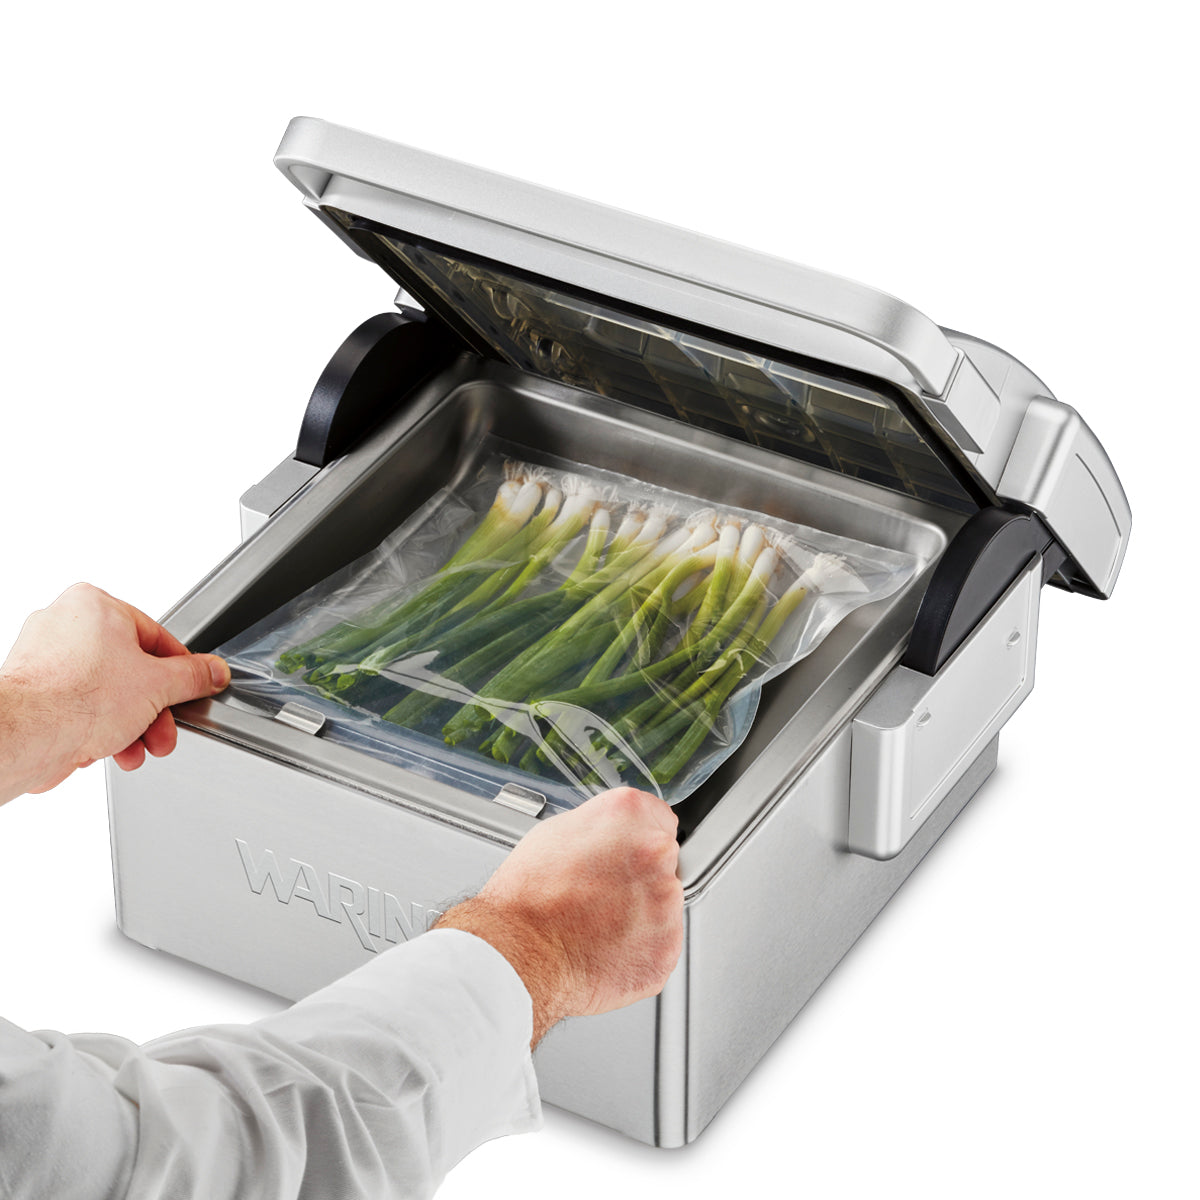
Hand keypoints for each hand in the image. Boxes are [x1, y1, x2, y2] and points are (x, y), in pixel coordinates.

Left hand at [0, 583, 229, 800]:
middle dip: (152, 710)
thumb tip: (213, 672)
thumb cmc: (76, 698)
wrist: (25, 734)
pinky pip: (78, 707)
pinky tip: (110, 749)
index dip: (179, 671)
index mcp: (95, 605)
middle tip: (163, 731)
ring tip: (137, 748)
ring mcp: (44, 658)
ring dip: (130, 726)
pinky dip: (98, 728)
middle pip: (130, 670)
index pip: (155, 637)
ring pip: (105, 693)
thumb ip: (193, 677)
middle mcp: (65, 624)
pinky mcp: (32, 691)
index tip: (192, 688)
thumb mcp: (159, 685)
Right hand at [435, 787, 683, 1044]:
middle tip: (601, 891)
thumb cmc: (527, 899)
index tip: (623, 853)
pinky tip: (607, 944)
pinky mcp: (665, 949)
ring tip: (599, 922)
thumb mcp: (554, 833)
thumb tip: (612, 834)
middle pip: (664, 859)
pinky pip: (661, 944)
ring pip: (664, 904)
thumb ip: (600, 827)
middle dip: (639, 874)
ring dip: (642, 912)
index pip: (657, 818)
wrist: (518, 958)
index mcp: (631, 816)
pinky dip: (640, 948)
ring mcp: (666, 904)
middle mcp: (657, 853)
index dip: (635, 839)